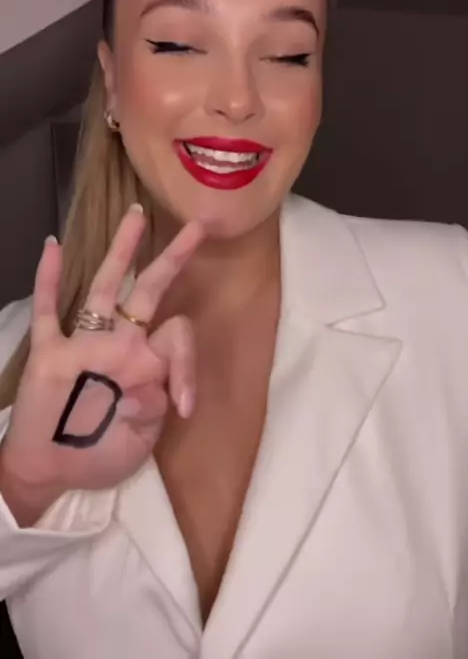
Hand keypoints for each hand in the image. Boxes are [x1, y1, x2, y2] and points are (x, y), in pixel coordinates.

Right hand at [0, 205, 203, 513]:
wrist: (50, 472)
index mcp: (148, 364)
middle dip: (174, 258)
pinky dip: (47, 279)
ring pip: (105, 287)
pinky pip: (48, 309)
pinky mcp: (50, 351)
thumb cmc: (100, 457)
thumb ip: (149, 413)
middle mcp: (120, 344)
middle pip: (151, 290)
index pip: (177, 339)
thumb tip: (142, 391)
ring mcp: (84, 343)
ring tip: (135, 216)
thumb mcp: (139, 444)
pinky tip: (53, 245)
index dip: (187, 366)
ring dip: (120, 252)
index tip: (183, 407)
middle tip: (198, 227)